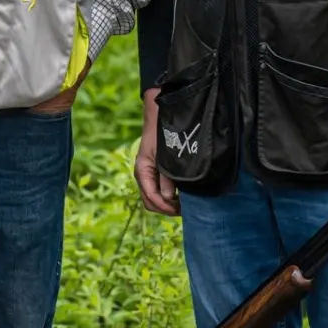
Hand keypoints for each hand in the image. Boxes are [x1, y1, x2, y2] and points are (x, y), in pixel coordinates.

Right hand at [135, 87, 180, 215]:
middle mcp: (142, 176)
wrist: (159, 118)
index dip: (166, 206)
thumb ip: (167, 177)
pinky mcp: (153, 173)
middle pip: (150, 202)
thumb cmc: (163, 134)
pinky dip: (166, 198)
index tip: (181, 210)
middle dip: (166, 208)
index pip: (151, 197)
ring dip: (166, 204)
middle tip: (184, 209)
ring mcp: (147, 175)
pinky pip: (156, 192)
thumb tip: (169, 198)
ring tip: (183, 204)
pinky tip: (179, 196)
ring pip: (152, 199)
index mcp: (142, 171)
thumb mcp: (165, 156)